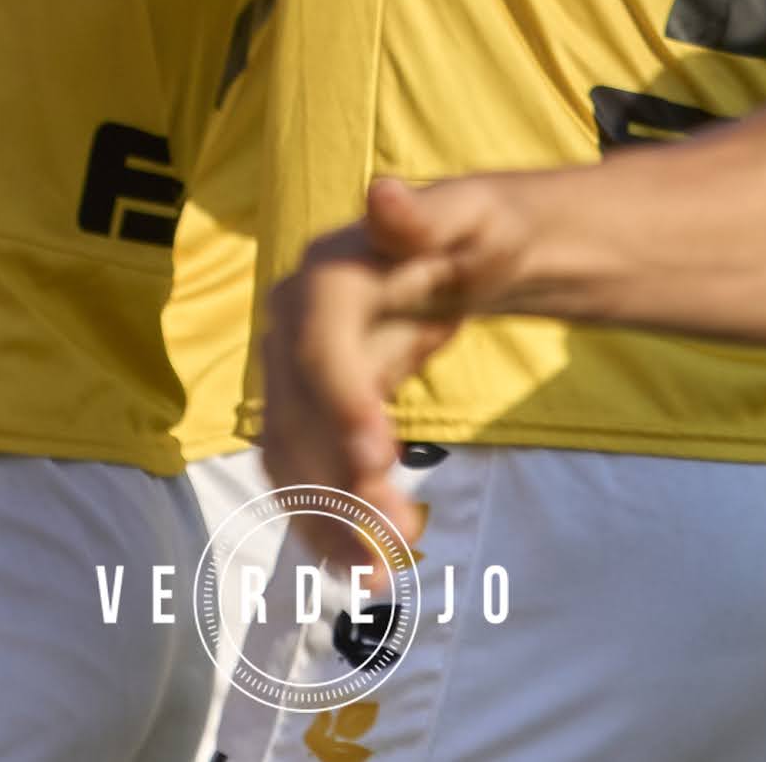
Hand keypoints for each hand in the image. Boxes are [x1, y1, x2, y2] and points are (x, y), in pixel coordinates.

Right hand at [256, 175, 519, 537]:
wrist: (465, 258)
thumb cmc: (477, 233)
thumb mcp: (471, 217)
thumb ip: (427, 216)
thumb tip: (384, 193)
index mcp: (327, 275)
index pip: (317, 346)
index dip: (339, 402)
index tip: (381, 457)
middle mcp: (290, 322)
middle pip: (299, 414)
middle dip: (341, 480)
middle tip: (399, 536)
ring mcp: (289, 370)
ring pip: (288, 455)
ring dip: (325, 517)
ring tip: (378, 571)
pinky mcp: (302, 410)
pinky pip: (296, 472)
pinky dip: (320, 521)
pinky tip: (358, 563)